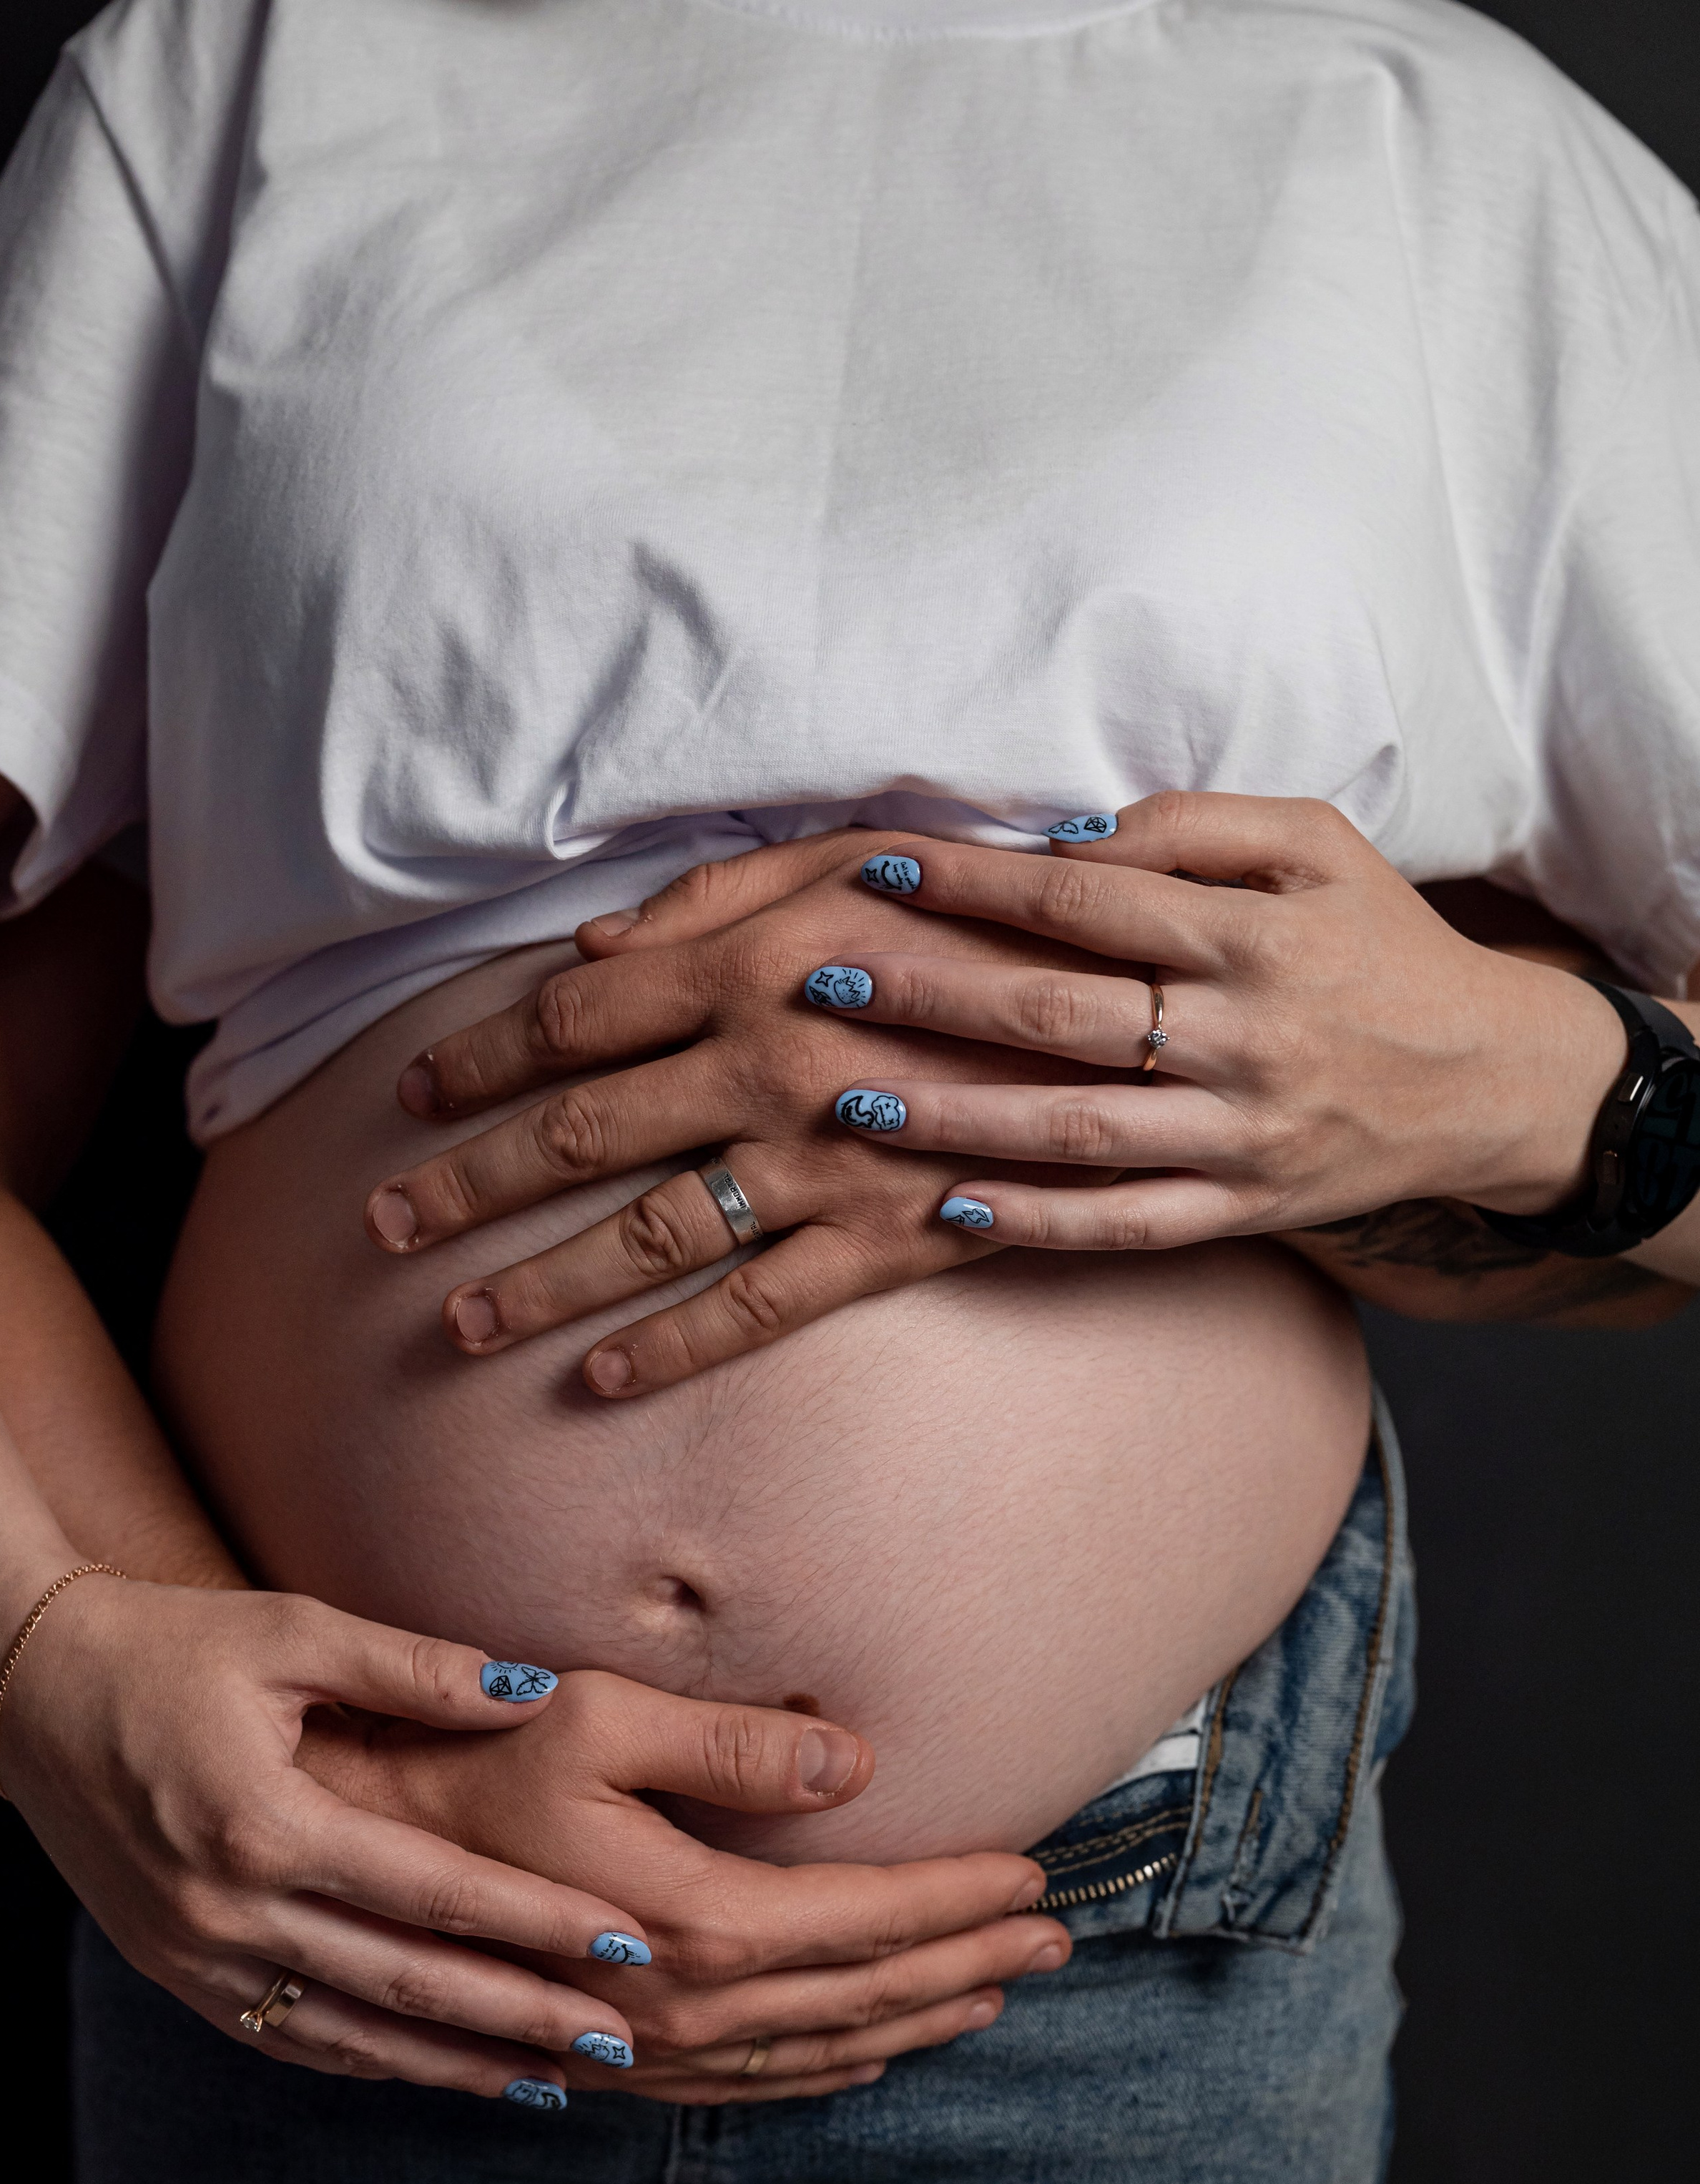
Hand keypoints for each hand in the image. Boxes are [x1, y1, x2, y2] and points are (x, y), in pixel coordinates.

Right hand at [0, 1573, 652, 2104]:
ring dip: (458, 2062)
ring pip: (353, 2033)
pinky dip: (375, 2059)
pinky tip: (443, 2068)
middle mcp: (229, 1907)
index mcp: (266, 1823)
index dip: (540, 1922)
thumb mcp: (294, 1632)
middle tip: (625, 2041)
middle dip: (524, 2018)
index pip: (438, 1893)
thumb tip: (536, 1689)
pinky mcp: (173, 1970)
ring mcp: (194, 1953)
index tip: (631, 1942)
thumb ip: (417, 1669)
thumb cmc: (170, 1643)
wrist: (28, 1687)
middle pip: (407, 1984)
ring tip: (555, 2079)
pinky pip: (290, 2036)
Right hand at [302, 1670, 1070, 2105]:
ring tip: (995, 1996)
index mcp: (690, 1925)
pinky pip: (743, 2087)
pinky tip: (869, 2055)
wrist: (345, 1849)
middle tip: (1056, 1941)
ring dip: (915, 2023)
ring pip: (813, 2053)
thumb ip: (733, 1746)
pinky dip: (824, 2072)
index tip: (1035, 1875)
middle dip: (967, 1966)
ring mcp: (637, 2050)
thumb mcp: (598, 1718)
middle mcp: (673, 2010)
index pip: (865, 1919)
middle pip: (859, 1995)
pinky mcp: (602, 2060)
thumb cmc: (470, 1761)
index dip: (956, 1897)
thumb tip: (856, 1765)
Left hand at [364, 830, 1129, 1395]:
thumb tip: (590, 946)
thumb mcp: (868, 854)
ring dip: (543, 1282)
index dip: (482, 1056)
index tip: (412, 1093)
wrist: (1159, 1006)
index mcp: (755, 956)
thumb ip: (726, 888)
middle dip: (469, 1183)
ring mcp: (827, 1159)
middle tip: (382, 1227)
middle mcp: (770, 1060)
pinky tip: (599, 1381)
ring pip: (648, 1233)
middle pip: (582, 1130)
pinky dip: (672, 1348)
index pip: (577, 1015)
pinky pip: (756, 1307)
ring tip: (459, 1323)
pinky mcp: (887, 1237)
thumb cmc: (1000, 910)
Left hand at [680, 793, 1626, 1253]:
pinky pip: (1126, 1222)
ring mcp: (1241, 1134)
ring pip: (1075, 1129)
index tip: (875, 868)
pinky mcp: (1244, 1210)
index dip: (975, 884)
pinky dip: (1037, 1224)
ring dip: (953, 1118)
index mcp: (1252, 934)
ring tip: (848, 1101)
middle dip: (932, 996)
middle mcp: (1243, 1037)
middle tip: (822, 980)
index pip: (1086, 901)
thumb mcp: (1318, 845)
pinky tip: (947, 1213)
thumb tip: (1066, 832)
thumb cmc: (1381, 944)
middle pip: (1059, 1015)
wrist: (1493, 1078)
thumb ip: (1195, 826)